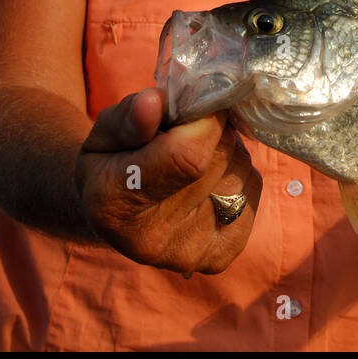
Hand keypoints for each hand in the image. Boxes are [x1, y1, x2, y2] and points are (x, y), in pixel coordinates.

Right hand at [74, 86, 261, 274]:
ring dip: (227, 151)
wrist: (116, 217)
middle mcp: (152, 239)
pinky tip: (212, 178)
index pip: (187, 155)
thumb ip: (129, 117)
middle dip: (213, 130)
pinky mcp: (219, 256)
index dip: (203, 120)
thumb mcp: (104, 132)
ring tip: (196, 155)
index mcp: (115, 204)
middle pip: (219, 159)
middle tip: (190, 129)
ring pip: (240, 171)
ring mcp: (189, 254)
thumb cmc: (110, 163)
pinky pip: (252, 190)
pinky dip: (239, 174)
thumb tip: (155, 102)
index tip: (196, 105)